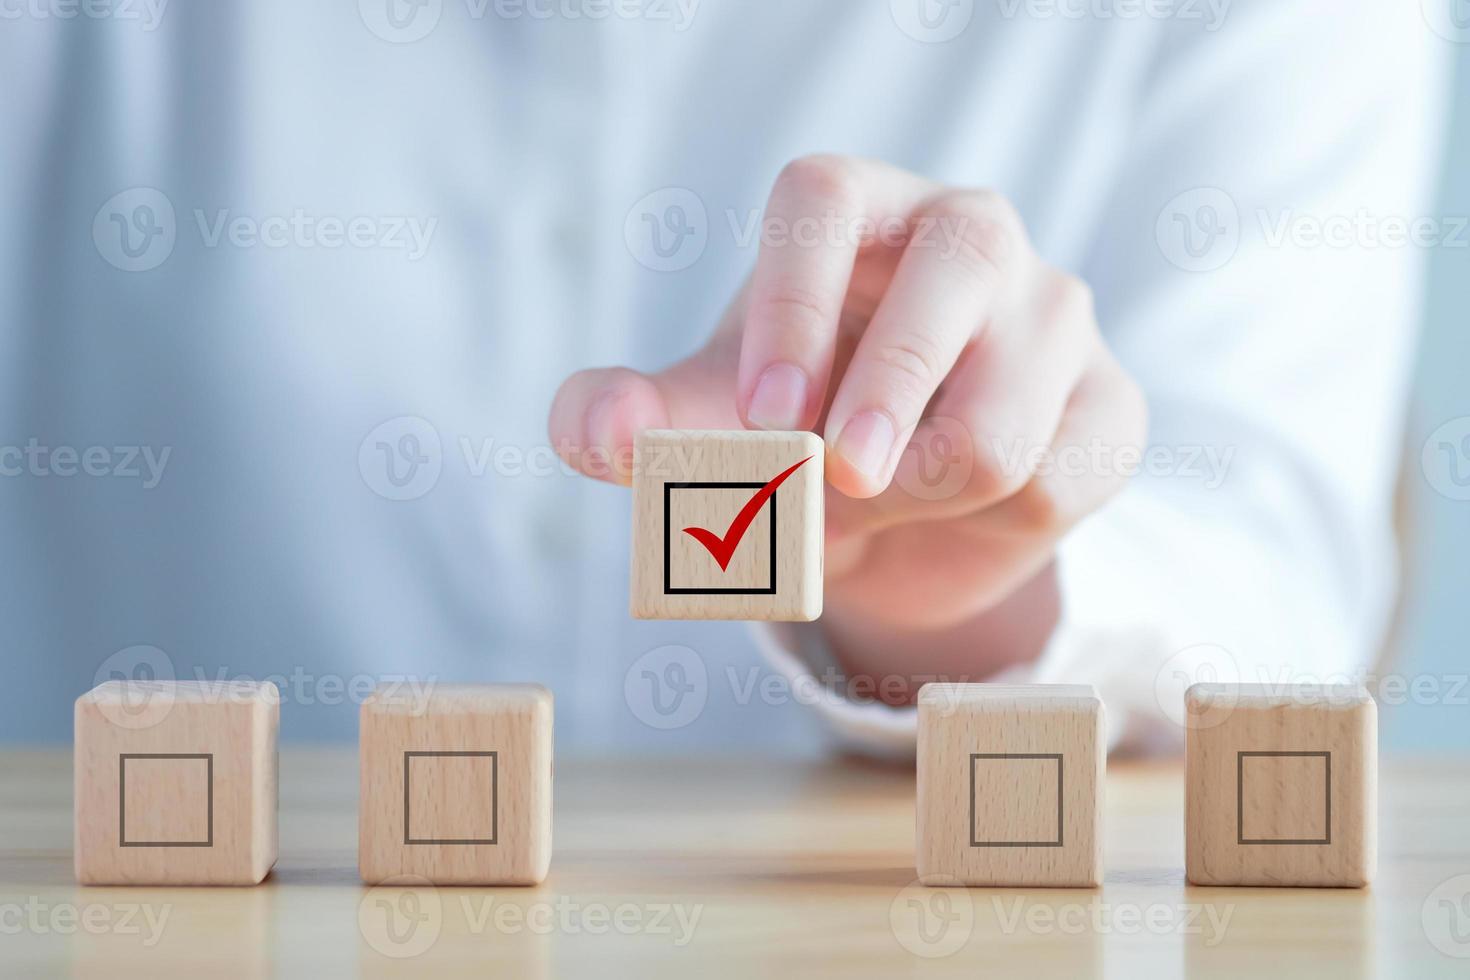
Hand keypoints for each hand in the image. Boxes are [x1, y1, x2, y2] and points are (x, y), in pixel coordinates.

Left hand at [550, 156, 1145, 690]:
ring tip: (878, 498)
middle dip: (884, 392)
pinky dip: (983, 531)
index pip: (826, 200)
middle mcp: (970, 232)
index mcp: (858, 210)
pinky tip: (957, 509)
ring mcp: (1056, 311)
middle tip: (833, 479)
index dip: (790, 304)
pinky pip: (1056, 480)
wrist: (894, 519)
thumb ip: (625, 422)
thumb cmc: (790, 434)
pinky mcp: (1111, 402)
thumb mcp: (700, 428)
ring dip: (912, 497)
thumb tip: (596, 434)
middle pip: (958, 263)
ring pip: (999, 419)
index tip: (757, 416)